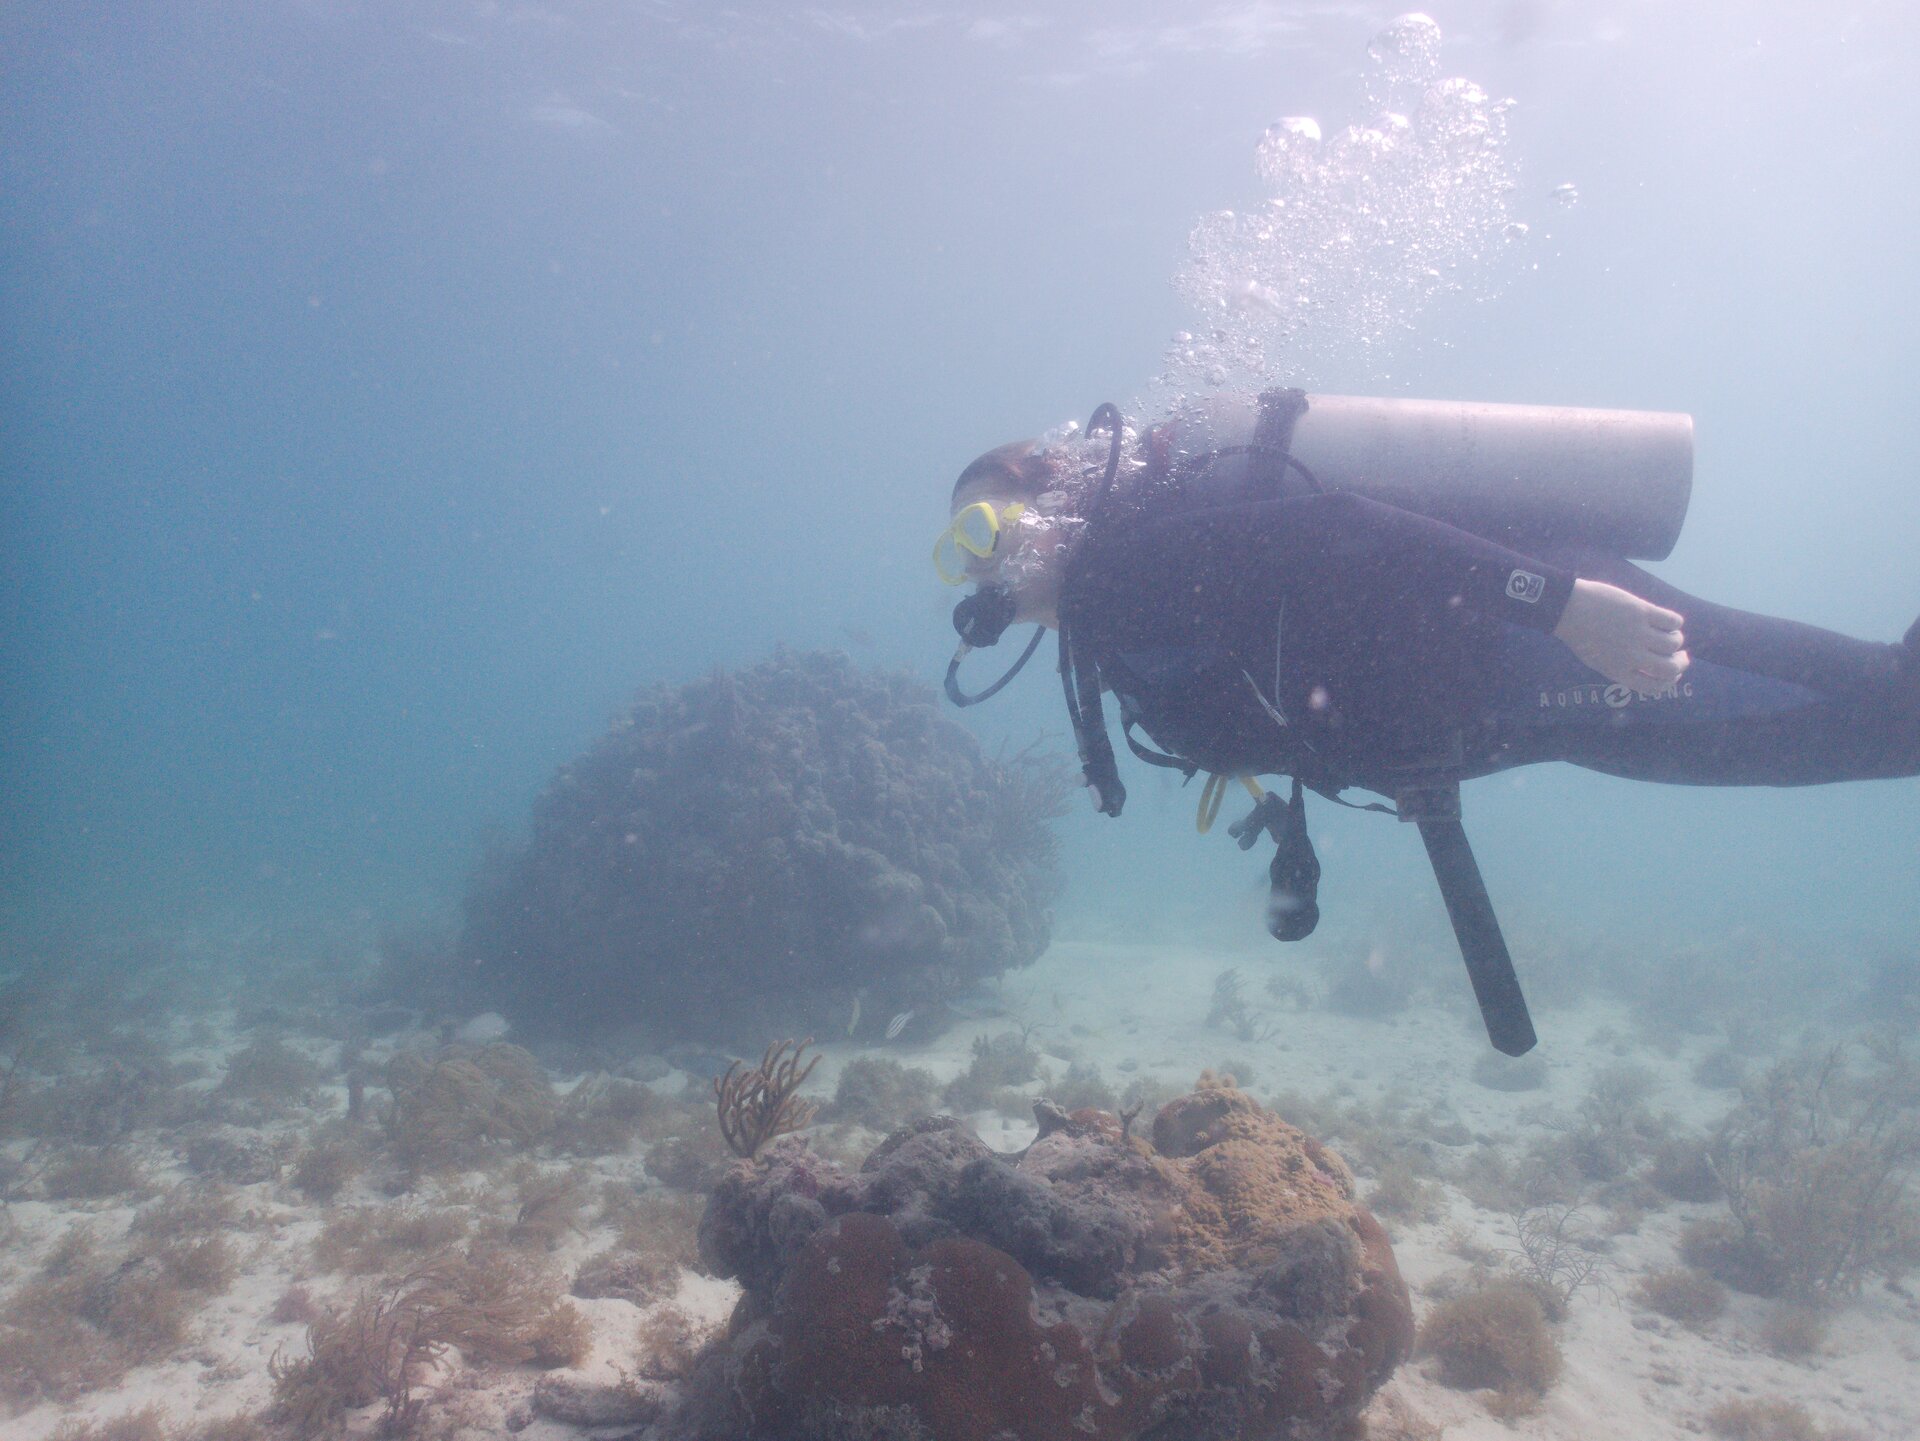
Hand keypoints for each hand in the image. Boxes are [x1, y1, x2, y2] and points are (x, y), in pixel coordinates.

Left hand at [1552, 578, 1688, 694]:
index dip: (1671, 681)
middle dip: (1681, 663)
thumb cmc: (1581, 633)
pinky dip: (1675, 622)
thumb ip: (1622, 668)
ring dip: (1677, 640)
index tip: (1675, 672)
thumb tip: (1651, 670)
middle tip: (1682, 655)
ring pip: (1674, 643)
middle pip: (1670, 668)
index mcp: (1619, 671)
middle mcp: (1631, 656)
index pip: (1655, 687)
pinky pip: (1673, 621)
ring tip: (1670, 633)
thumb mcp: (1598, 660)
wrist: (1567, 608)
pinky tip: (1667, 620)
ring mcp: (1637, 633)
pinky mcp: (1642, 611)